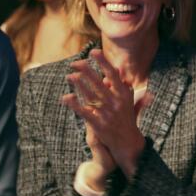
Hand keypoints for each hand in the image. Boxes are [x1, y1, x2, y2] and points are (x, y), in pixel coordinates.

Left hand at [61, 50, 148, 177]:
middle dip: (87, 70)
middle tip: (76, 62)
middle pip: (99, 82)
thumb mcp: (129, 101)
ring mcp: (108, 114)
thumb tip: (120, 70)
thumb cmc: (127, 120)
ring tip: (70, 75)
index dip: (103, 62)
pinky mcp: (99, 125)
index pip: (113, 74)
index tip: (94, 52)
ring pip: (91, 95)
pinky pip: (84, 112)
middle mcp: (116, 102)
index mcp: (124, 94)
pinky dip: (75, 105)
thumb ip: (124, 85)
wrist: (128, 144)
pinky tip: (66, 97)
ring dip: (80, 84)